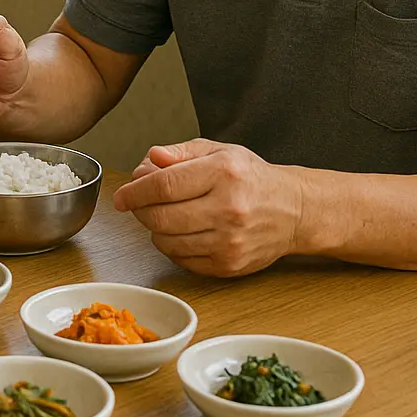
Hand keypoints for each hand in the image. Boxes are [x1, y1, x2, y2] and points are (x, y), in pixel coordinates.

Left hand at [111, 139, 304, 277]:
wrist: (295, 211)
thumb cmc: (251, 178)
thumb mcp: (218, 151)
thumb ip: (180, 153)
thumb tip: (151, 159)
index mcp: (224, 174)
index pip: (164, 185)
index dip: (135, 191)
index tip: (121, 196)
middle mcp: (229, 209)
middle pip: (161, 216)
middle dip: (140, 210)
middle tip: (138, 204)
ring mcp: (230, 241)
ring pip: (167, 242)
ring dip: (155, 229)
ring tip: (164, 216)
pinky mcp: (230, 265)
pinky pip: (182, 260)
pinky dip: (172, 247)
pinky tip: (182, 233)